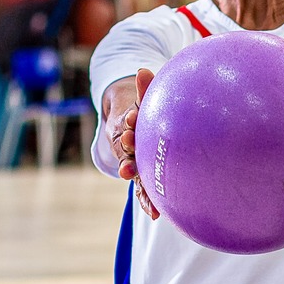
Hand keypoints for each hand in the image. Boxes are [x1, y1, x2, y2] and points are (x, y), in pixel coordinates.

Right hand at [108, 68, 158, 217]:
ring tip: (145, 200)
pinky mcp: (146, 175)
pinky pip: (146, 189)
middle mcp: (129, 147)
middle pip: (127, 153)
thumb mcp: (144, 97)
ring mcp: (136, 163)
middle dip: (128, 157)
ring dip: (139, 186)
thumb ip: (144, 87)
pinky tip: (157, 213)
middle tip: (128, 163)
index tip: (130, 123)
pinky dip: (149, 200)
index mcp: (128, 127)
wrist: (136, 124)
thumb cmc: (145, 110)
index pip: (126, 125)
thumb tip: (143, 70)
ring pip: (136, 176)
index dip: (128, 125)